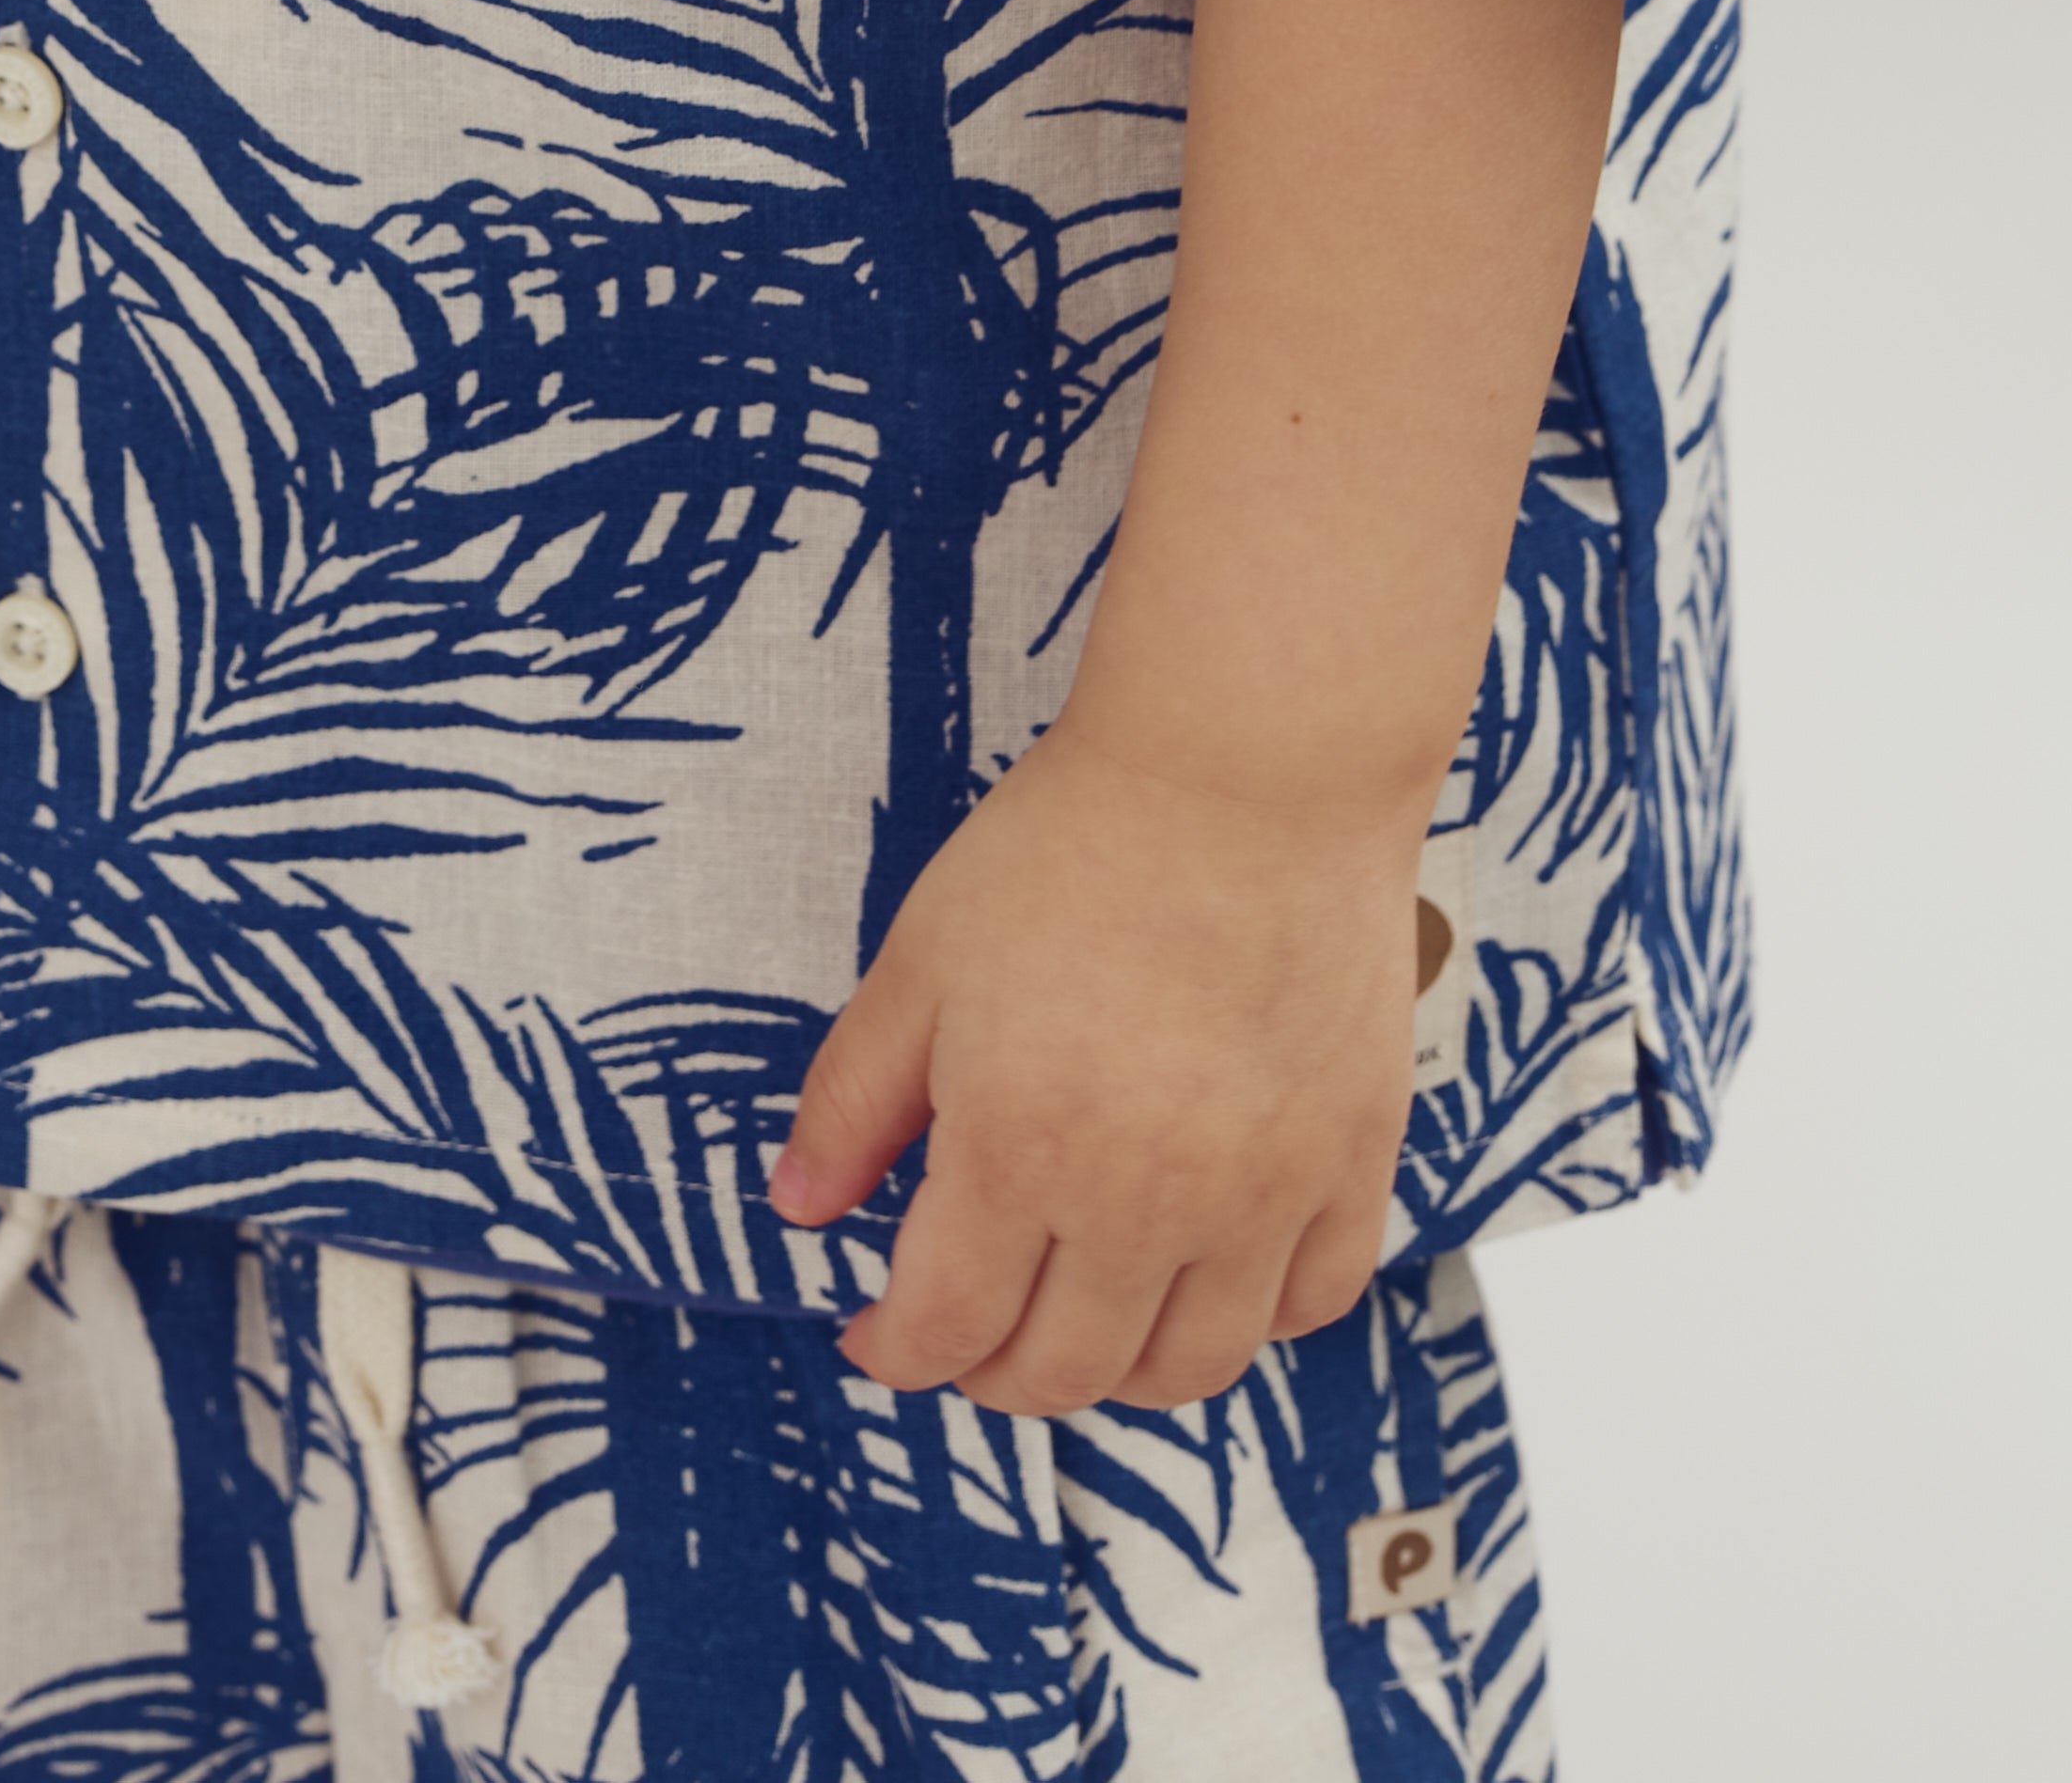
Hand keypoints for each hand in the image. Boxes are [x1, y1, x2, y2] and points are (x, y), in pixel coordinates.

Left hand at [768, 719, 1420, 1415]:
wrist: (1247, 772)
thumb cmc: (1079, 844)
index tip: (877, 1332)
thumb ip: (855, 1096)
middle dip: (994, 1375)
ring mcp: (1260, 1195)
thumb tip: (797, 1205)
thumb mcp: (923, 958)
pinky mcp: (1350, 1163)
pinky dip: (1252, 1322)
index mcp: (1021, 1150)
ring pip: (1190, 1370)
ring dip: (1119, 1375)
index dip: (897, 1351)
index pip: (948, 1325)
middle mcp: (1144, 1202)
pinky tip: (1205, 1277)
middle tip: (969, 1332)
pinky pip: (1308, 1304)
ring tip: (1079, 1321)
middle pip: (1063, 1373)